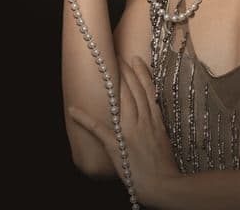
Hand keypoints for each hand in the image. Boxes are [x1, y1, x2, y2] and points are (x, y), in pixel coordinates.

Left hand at [68, 56, 181, 202]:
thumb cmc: (166, 168)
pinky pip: (99, 129)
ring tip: (106, 66)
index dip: (141, 73)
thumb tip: (151, 121)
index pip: (148, 91)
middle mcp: (144, 122)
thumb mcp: (165, 143)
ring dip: (114, 82)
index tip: (136, 60)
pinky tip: (73, 110)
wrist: (165, 185)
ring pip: (122, 100)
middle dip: (126, 71)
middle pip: (135, 90)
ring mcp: (131, 132)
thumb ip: (157, 129)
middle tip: (118, 55)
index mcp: (156, 122)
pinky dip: (85, 119)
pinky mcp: (118, 146)